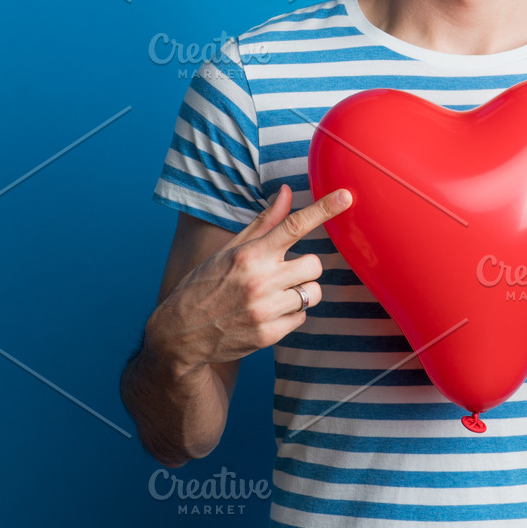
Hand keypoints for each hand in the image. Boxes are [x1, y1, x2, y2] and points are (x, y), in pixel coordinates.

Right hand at [148, 185, 351, 373]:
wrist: (180, 333)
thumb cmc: (206, 284)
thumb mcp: (230, 250)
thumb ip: (264, 223)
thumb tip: (286, 192)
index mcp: (249, 254)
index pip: (294, 226)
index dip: (323, 209)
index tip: (346, 196)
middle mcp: (259, 280)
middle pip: (314, 265)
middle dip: (305, 267)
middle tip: (285, 272)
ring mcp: (265, 310)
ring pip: (313, 293)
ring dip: (301, 292)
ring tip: (276, 294)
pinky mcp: (268, 335)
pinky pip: (302, 317)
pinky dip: (292, 314)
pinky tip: (268, 313)